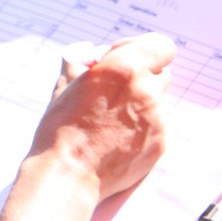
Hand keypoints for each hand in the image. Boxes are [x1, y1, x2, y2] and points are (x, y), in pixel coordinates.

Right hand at [29, 33, 173, 201]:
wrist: (68, 174)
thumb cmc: (61, 128)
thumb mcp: (66, 84)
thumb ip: (81, 62)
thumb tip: (89, 54)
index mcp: (124, 68)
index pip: (161, 46)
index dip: (143, 49)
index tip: (121, 59)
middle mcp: (146, 91)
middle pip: (160, 72)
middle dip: (141, 77)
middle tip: (115, 89)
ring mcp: (157, 119)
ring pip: (156, 101)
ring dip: (139, 104)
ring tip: (109, 120)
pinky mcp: (160, 143)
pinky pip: (155, 126)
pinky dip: (140, 128)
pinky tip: (115, 138)